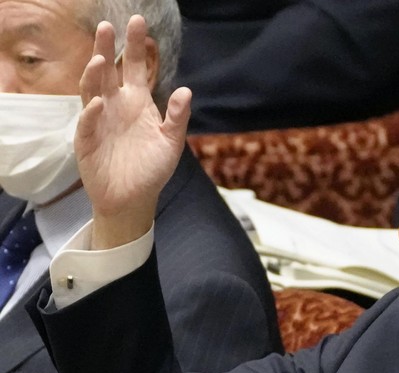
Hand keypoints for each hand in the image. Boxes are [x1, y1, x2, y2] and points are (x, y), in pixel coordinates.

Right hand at [76, 15, 190, 248]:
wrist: (135, 198)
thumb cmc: (153, 168)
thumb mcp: (172, 142)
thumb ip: (178, 117)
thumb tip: (186, 90)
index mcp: (138, 102)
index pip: (134, 67)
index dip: (135, 46)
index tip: (139, 22)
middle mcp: (116, 105)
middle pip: (107, 70)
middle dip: (105, 48)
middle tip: (106, 26)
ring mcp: (99, 120)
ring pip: (92, 90)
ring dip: (94, 75)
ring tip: (99, 60)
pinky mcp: (87, 140)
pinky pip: (87, 123)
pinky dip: (91, 112)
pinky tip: (98, 102)